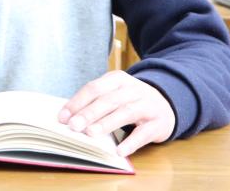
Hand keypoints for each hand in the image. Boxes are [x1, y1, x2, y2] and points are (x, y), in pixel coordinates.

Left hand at [58, 70, 174, 156]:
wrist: (167, 104)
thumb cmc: (132, 101)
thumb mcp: (116, 93)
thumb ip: (96, 102)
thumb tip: (69, 117)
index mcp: (118, 79)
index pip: (94, 88)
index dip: (77, 102)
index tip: (62, 117)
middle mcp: (133, 89)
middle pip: (108, 100)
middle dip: (89, 113)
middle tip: (74, 126)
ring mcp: (147, 105)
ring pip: (125, 112)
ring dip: (106, 123)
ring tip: (91, 134)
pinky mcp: (158, 122)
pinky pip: (144, 133)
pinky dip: (131, 142)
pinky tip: (119, 150)